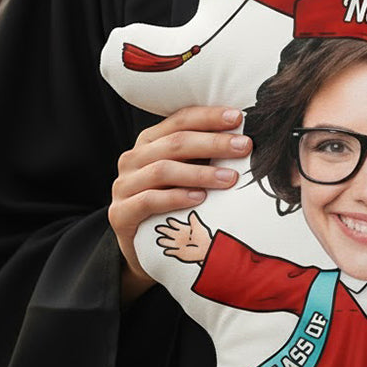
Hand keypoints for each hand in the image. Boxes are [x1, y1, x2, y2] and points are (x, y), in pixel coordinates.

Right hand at [108, 106, 251, 301]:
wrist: (143, 249)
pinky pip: (148, 201)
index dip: (208, 117)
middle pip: (175, 143)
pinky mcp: (120, 214)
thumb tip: (247, 141)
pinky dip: (176, 198)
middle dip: (213, 143)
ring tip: (230, 178)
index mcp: (150, 142)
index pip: (180, 120)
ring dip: (200, 173)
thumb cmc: (174, 205)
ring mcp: (123, 186)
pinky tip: (200, 198)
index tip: (238, 118)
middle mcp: (133, 159)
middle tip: (244, 146)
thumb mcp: (189, 175)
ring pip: (163, 170)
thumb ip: (206, 156)